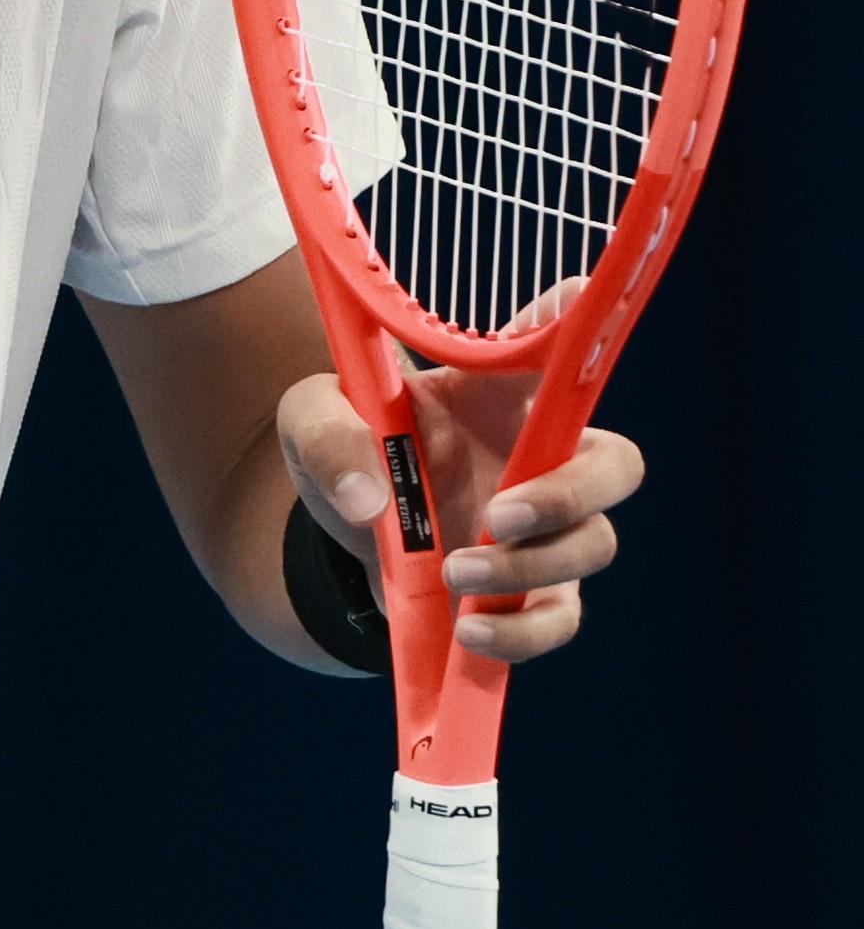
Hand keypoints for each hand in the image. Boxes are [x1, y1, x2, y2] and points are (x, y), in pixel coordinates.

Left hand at [276, 309, 644, 665]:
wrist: (335, 532)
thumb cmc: (345, 449)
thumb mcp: (311, 423)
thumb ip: (328, 434)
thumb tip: (366, 496)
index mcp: (498, 394)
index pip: (558, 345)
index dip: (578, 321)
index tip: (578, 295)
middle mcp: (538, 456)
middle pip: (616, 464)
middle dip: (573, 493)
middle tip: (498, 515)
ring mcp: (544, 530)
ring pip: (594, 545)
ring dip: (530, 567)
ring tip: (454, 573)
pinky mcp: (530, 593)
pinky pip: (558, 620)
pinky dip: (521, 633)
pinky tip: (470, 632)